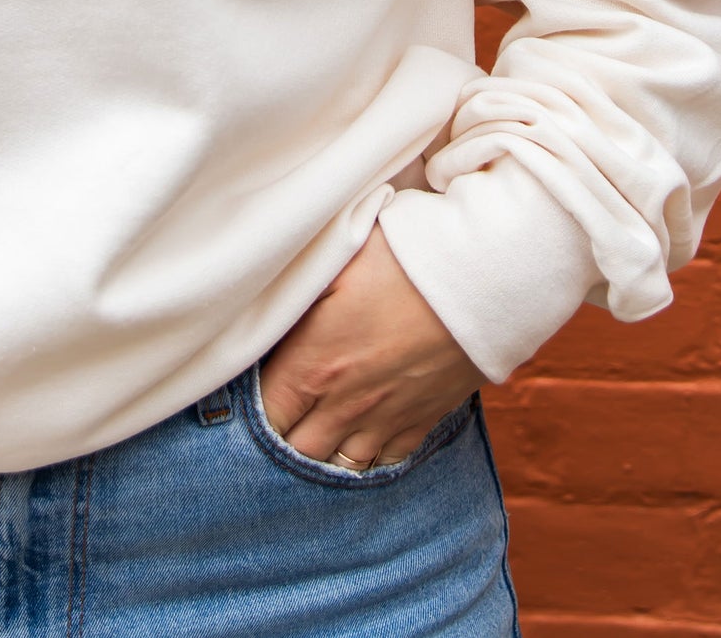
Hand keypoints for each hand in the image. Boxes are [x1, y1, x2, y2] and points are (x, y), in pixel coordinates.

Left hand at [259, 222, 488, 467]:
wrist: (482, 274)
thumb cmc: (404, 256)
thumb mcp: (333, 262)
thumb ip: (292, 295)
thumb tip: (256, 312)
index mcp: (314, 364)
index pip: (263, 415)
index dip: (245, 413)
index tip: (238, 400)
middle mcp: (347, 403)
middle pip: (297, 451)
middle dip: (279, 440)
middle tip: (274, 417)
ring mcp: (388, 416)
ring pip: (341, 465)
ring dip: (321, 454)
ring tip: (312, 435)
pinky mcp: (425, 417)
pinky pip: (387, 460)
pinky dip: (368, 459)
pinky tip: (359, 442)